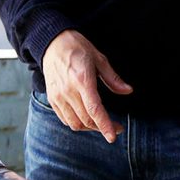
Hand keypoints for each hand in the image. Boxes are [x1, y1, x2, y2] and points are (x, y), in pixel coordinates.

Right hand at [42, 29, 132, 143]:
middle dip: (102, 128)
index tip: (113, 135)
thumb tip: (127, 91)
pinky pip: (65, 119)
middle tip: (116, 127)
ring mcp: (58, 96)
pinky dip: (77, 123)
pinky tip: (87, 119)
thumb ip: (113, 78)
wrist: (53, 43)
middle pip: (86, 120)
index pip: (94, 110)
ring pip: (75, 123)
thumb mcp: (99, 59)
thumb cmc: (78, 48)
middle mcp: (68, 91)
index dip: (105, 125)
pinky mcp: (52, 99)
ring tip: (101, 124)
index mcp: (82, 80)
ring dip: (90, 128)